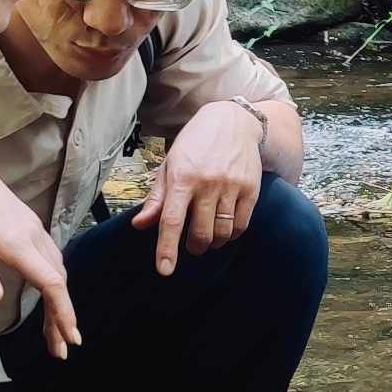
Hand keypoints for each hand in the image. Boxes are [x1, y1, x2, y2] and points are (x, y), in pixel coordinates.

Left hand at [0, 133, 77, 359]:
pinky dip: (54, 281)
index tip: (69, 338)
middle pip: (59, 280)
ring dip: (60, 299)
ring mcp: (32, 228)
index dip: (62, 313)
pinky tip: (47, 291)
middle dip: (63, 315)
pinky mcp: (26, 224)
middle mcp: (32, 235)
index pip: (51, 284)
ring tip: (56, 327)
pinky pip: (50, 257)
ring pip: (57, 268)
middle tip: (62, 346)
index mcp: (17, 242)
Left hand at [131, 99, 268, 276]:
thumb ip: (157, 198)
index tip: (164, 270)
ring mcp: (231, 186)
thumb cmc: (197, 144)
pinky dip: (231, 234)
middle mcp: (207, 182)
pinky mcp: (251, 189)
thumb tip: (140, 225)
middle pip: (200, 233)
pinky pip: (241, 225)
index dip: (167, 248)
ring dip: (212, 243)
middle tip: (191, 245)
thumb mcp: (170, 165)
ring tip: (207, 238)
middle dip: (194, 247)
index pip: (171, 220)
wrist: (233, 121)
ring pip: (222, 232)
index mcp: (182, 177)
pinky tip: (224, 229)